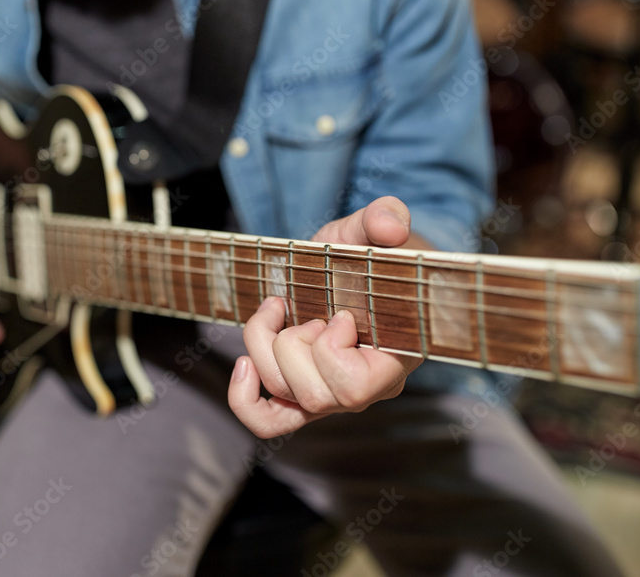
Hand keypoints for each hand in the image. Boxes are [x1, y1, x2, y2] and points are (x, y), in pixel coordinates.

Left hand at [228, 197, 424, 437]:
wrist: (355, 264)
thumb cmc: (372, 251)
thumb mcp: (373, 227)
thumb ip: (383, 218)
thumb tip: (391, 226)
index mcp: (395, 357)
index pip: (353, 388)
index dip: (332, 350)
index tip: (341, 313)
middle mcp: (367, 388)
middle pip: (312, 395)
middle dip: (295, 343)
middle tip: (312, 312)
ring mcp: (333, 394)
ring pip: (283, 395)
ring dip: (266, 346)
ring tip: (280, 308)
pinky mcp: (302, 393)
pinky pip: (268, 420)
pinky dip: (245, 400)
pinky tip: (244, 364)